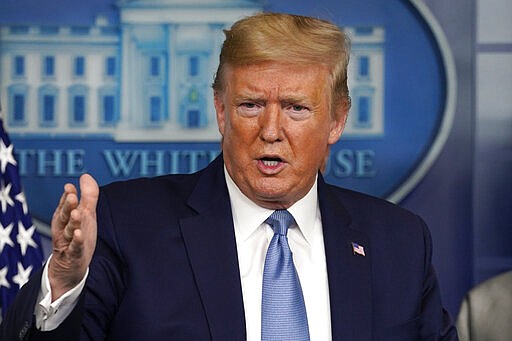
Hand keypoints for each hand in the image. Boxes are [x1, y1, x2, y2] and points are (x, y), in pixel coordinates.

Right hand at [48, 174, 98, 300]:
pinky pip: (74, 248)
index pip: (65, 205)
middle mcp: (63, 229)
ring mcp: (68, 243)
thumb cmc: (78, 237)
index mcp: (65, 219)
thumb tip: (85, 175)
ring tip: (77, 213)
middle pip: (64, 216)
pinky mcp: (74, 256)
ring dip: (73, 222)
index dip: (68, 197)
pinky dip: (77, 241)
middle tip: (71, 196)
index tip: (70, 187)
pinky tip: (79, 234)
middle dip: (67, 206)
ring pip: (69, 231)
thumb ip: (87, 196)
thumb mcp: (85, 215)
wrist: (70, 268)